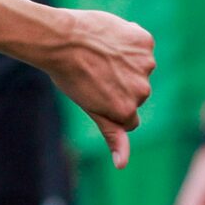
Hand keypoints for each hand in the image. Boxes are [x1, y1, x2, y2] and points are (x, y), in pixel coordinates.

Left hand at [43, 7, 154, 168]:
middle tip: (93, 72)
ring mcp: (145, 65)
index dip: (109, 105)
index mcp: (126, 110)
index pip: (128, 117)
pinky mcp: (145, 42)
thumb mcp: (89, 108)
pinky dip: (128, 42)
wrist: (60, 40)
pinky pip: (141, 45)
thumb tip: (122, 165)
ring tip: (99, 54)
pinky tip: (107, 39)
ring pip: (139, 68)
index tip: (94, 94)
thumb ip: (111, 134)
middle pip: (136, 92)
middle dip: (119, 84)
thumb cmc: (69, 76)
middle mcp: (141, 90)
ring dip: (124, 62)